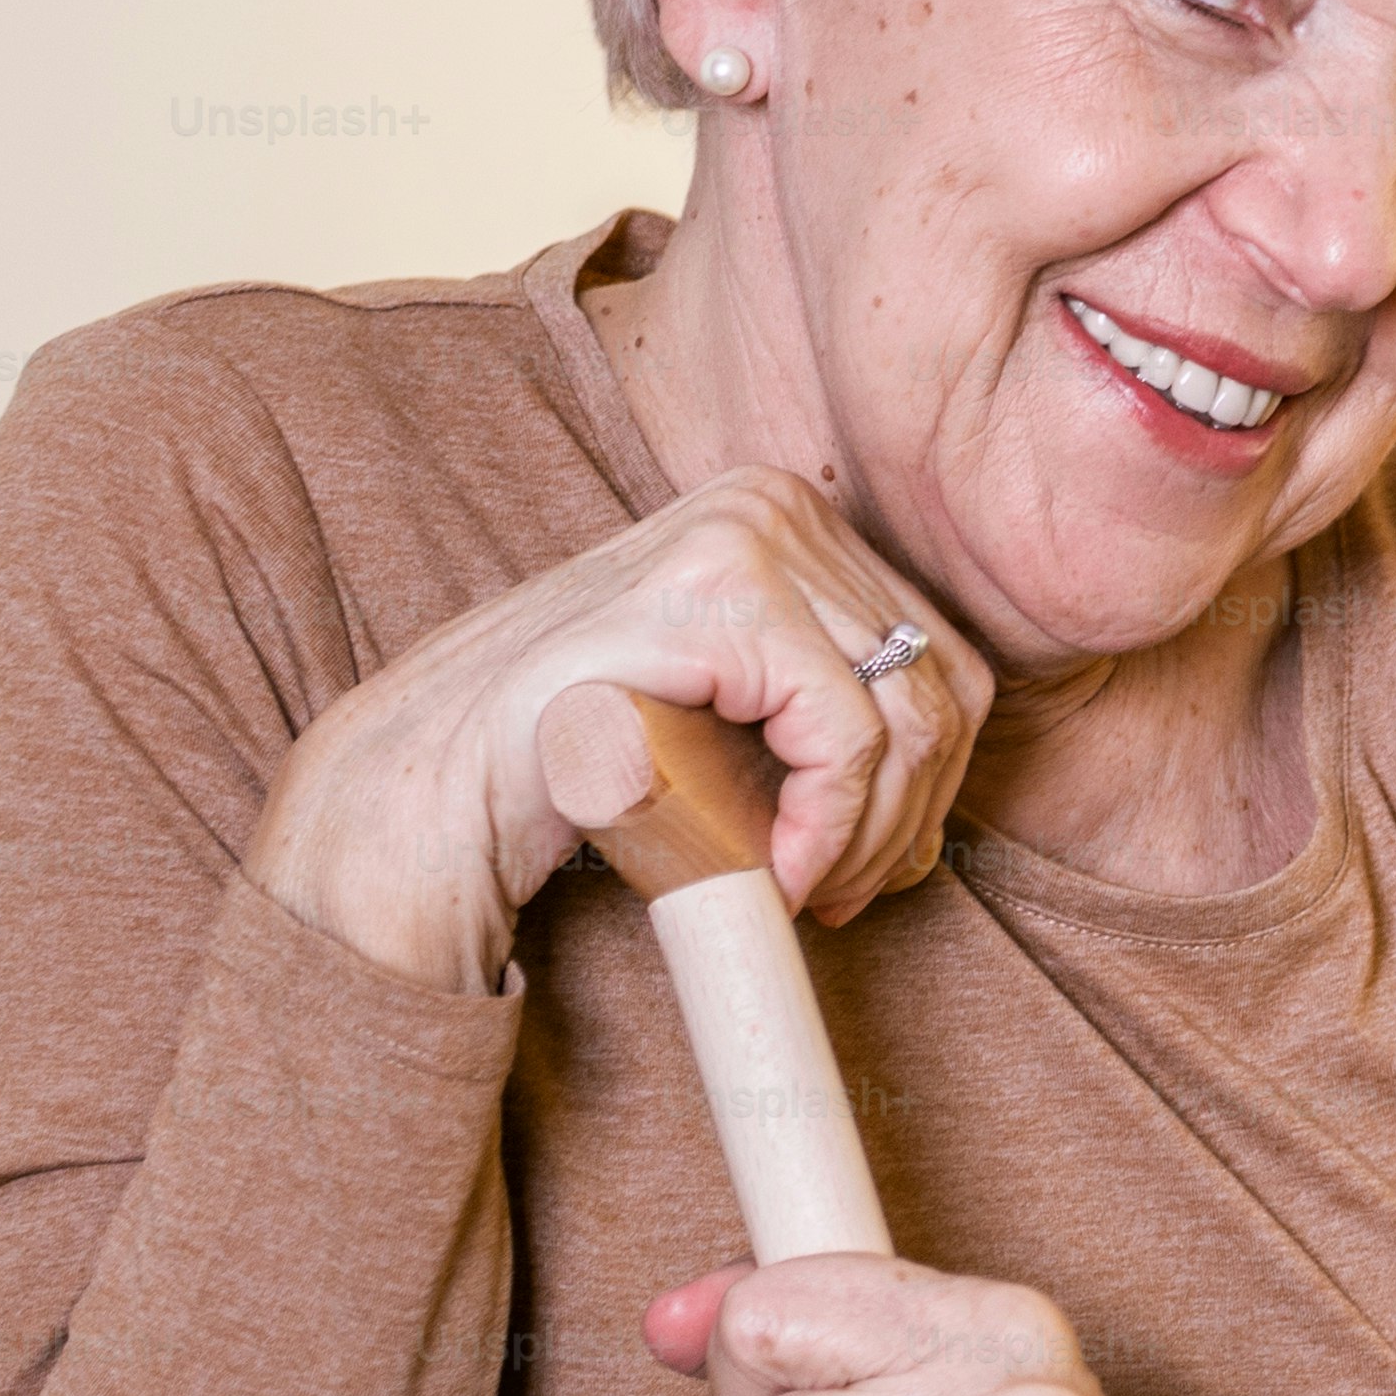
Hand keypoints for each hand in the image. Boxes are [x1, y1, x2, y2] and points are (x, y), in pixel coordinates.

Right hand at [241, 463, 990, 989]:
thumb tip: (946, 793)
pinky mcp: (718, 595)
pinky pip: (846, 734)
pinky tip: (782, 874)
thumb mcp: (735, 718)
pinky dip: (833, 826)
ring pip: (906, 714)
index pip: (934, 650)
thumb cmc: (593, 754)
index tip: (872, 865)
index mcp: (786, 514)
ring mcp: (746, 533)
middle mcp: (774, 500)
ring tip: (812, 893)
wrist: (449, 779)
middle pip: (937, 679)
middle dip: (912, 813)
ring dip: (874, 834)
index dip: (929, 779)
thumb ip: (824, 713)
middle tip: (848, 895)